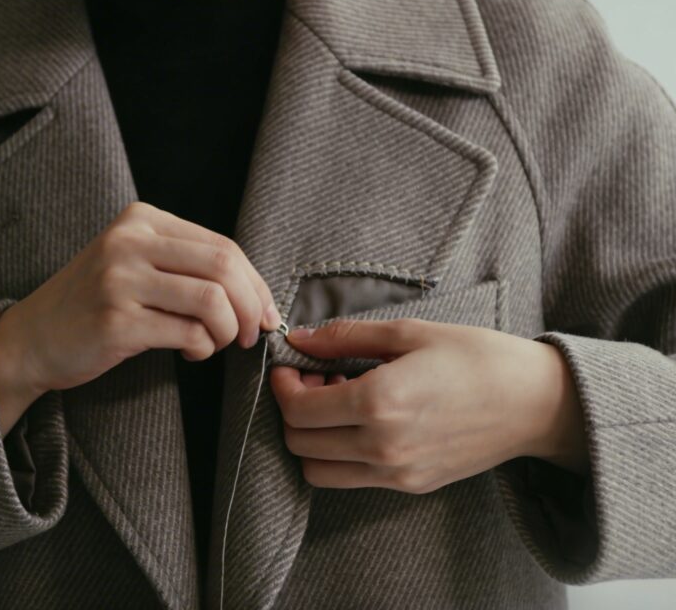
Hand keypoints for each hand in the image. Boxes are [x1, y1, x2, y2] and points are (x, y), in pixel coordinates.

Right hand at [0, 201, 281, 405]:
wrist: (31, 338)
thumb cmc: (93, 305)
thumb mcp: (134, 263)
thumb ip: (186, 265)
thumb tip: (258, 295)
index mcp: (140, 220)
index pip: (222, 244)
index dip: (255, 282)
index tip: (266, 311)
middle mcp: (129, 242)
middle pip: (223, 266)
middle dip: (252, 306)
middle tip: (252, 335)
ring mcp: (119, 280)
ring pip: (212, 300)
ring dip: (229, 331)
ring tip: (216, 344)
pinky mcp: (116, 321)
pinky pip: (187, 333)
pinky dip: (203, 348)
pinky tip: (190, 353)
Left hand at [269, 317, 590, 492]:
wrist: (535, 402)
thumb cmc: (476, 357)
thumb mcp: (408, 332)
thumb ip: (345, 336)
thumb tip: (300, 338)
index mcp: (380, 403)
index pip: (297, 410)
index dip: (283, 386)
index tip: (292, 365)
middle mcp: (382, 446)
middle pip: (299, 443)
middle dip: (292, 410)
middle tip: (313, 379)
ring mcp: (396, 472)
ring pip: (317, 471)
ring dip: (312, 438)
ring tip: (337, 402)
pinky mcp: (410, 485)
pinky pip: (351, 479)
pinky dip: (338, 454)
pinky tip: (362, 419)